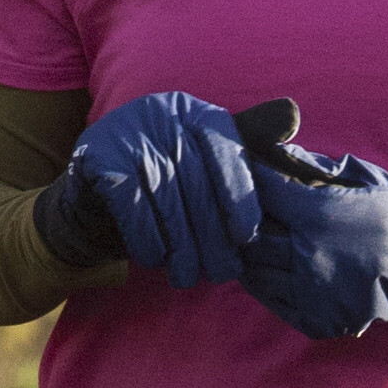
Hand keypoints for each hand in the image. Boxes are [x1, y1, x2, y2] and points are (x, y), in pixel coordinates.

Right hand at [56, 92, 267, 286]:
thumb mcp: (208, 165)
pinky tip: (154, 260)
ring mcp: (126, 130)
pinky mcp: (97, 155)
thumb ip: (249, 143)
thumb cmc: (165, 188)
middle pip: (196, 177)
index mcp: (194, 110)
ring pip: (165, 194)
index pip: (226, 147)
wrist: (94, 200)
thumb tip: (294, 114)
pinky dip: (145, 236)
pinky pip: (130, 203)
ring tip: (188, 276)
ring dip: (180, 244)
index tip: (247, 237)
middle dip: (211, 233)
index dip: (240, 195)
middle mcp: (160, 111)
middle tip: (222, 273)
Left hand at [238, 138, 387, 339]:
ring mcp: (314, 294)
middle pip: (250, 238)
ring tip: (256, 239)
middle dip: (243, 220)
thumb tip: (272, 148)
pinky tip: (274, 269)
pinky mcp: (322, 320)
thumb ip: (313, 165)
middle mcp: (310, 259)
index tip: (246, 172)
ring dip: (251, 254)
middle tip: (242, 210)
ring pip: (255, 273)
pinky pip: (276, 302)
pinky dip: (267, 285)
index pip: (260, 195)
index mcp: (318, 218)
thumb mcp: (361, 175)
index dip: (250, 181)